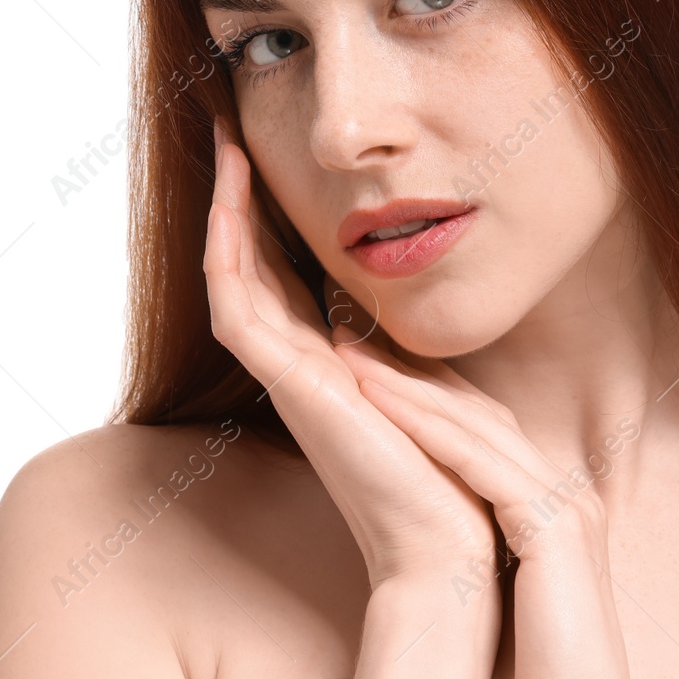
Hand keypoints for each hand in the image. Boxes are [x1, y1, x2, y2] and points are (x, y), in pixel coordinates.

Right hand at [203, 116, 500, 589]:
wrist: (450, 543)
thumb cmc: (452, 471)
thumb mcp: (434, 385)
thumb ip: (411, 346)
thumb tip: (415, 304)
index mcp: (329, 366)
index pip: (285, 278)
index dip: (273, 220)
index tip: (274, 159)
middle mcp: (298, 367)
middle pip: (250, 269)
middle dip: (239, 203)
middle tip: (232, 134)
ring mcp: (287, 376)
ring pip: (233, 279)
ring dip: (226, 213)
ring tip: (228, 150)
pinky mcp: (289, 386)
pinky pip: (237, 308)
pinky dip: (227, 253)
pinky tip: (230, 205)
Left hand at [335, 341, 644, 678]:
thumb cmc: (532, 674)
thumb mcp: (494, 589)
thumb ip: (470, 548)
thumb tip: (413, 530)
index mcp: (550, 502)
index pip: (481, 425)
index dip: (419, 390)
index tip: (361, 362)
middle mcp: (564, 491)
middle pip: (480, 411)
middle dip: (410, 372)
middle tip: (346, 337)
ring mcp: (567, 505)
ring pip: (478, 426)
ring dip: (409, 388)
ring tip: (347, 359)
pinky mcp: (557, 527)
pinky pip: (486, 465)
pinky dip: (431, 430)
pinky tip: (379, 403)